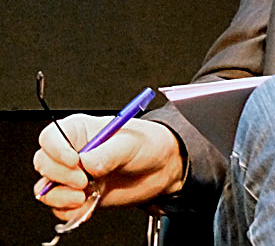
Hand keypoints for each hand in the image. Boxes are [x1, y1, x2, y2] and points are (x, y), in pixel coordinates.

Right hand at [34, 115, 183, 220]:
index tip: (74, 161)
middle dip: (60, 176)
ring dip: (60, 197)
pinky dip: (70, 211)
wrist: (162, 168)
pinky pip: (59, 207)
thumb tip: (88, 163)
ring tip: (84, 195)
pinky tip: (88, 204)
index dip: (56, 149)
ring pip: (46, 189)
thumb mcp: (131, 143)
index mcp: (81, 130)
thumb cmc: (148, 144)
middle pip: (44, 163)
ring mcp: (73, 176)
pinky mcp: (78, 196)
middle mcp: (72, 152)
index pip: (51, 136)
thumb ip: (109, 153)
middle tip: (83, 180)